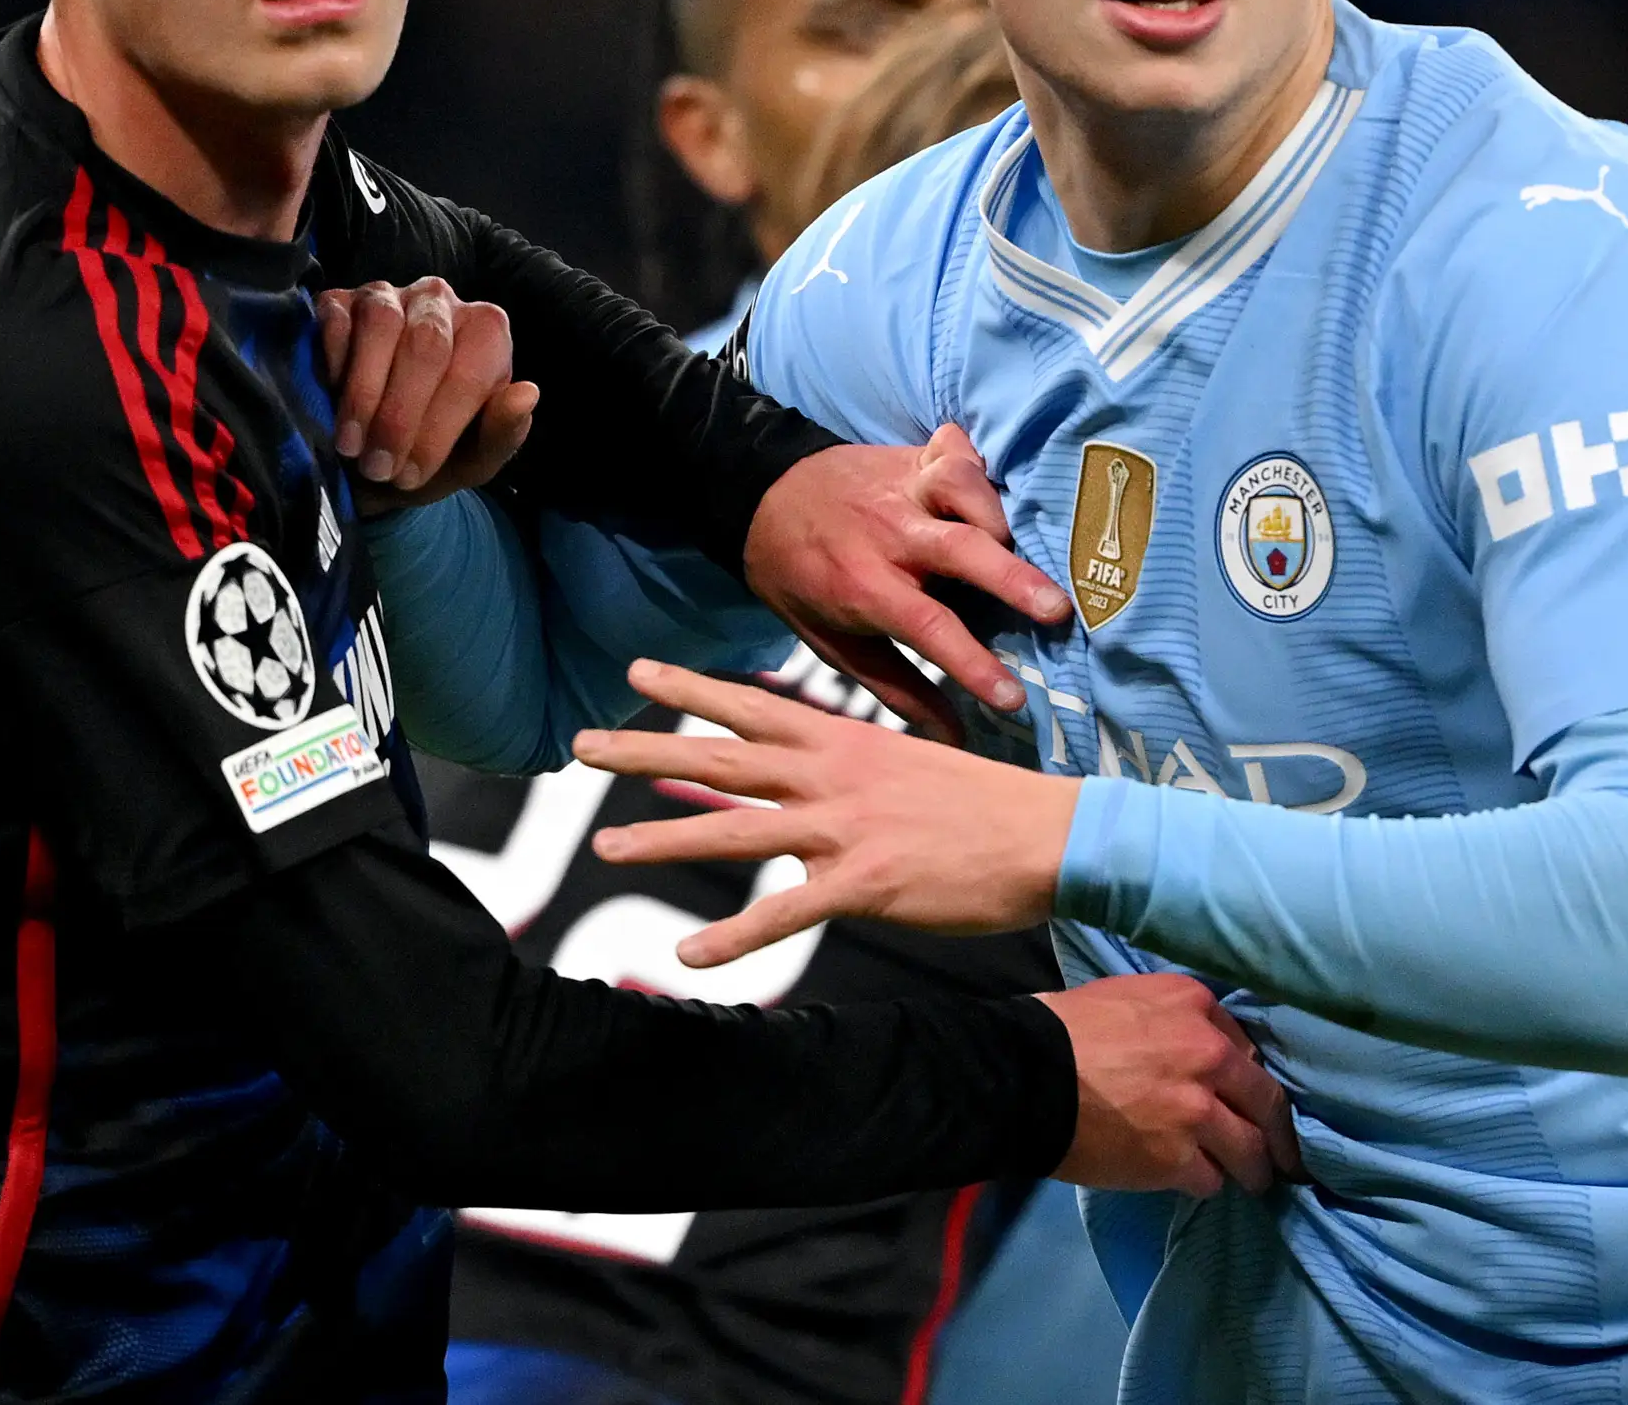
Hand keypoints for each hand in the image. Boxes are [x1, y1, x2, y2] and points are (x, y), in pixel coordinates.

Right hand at [314, 278, 541, 508]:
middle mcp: (441, 302)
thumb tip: (527, 395)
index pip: (470, 373)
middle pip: (427, 345)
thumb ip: (503, 434)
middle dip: (400, 415)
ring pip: (381, 324)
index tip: (412, 476)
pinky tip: (331, 400)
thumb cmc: (429, 452)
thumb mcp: (471, 459)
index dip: (440, 428)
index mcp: (486, 333)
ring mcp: (388, 294)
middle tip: (378, 467)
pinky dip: (332, 364)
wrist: (366, 457)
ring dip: (363, 393)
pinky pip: (336, 321)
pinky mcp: (339, 299)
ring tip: (351, 444)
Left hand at [576, 659, 1080, 963]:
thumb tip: (809, 792)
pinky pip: (784, 913)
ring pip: (735, 829)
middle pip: (721, 756)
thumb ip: (849, 776)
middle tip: (579, 746)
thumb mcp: (907, 767)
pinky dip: (733, 936)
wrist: (1048, 835)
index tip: (635, 672)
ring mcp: (844, 828)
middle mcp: (831, 776)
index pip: (751, 706)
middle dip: (645, 749)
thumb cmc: (982, 807)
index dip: (689, 689)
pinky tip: (689, 954)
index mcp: (842, 742)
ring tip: (605, 845)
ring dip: (664, 837)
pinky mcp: (865, 884)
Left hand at [743, 423, 1073, 732]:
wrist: (758, 497)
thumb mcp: (834, 644)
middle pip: (959, 549)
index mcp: (866, 585)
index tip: (1013, 699)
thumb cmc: (802, 582)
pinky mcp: (911, 454)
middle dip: (1011, 577)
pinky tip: (999, 485)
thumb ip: (899, 689)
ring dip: (996, 510)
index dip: (972, 665)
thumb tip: (955, 738)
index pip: (928, 627)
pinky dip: (979, 462)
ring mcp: (901, 486)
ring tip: (1027, 541)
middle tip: (1058, 610)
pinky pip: (954, 448)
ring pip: (959, 483)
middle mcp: (889, 532)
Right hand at [1040, 973, 1302, 1195]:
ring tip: (1253, 1182)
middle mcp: (1209, 1053)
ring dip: (1253, 1168)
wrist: (1024, 1076)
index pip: (1247, 1047)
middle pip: (1267, 1100)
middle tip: (1285, 1155)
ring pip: (1250, 1149)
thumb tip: (1196, 1048)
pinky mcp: (1180, 1159)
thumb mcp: (1126, 998)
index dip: (1247, 1078)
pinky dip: (1204, 1183)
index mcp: (1195, 1005)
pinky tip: (1192, 1183)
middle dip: (1278, 1132)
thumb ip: (1172, 1020)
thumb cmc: (1063, 1030)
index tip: (1248, 1096)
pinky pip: (1211, 1180)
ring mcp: (1198, 1110)